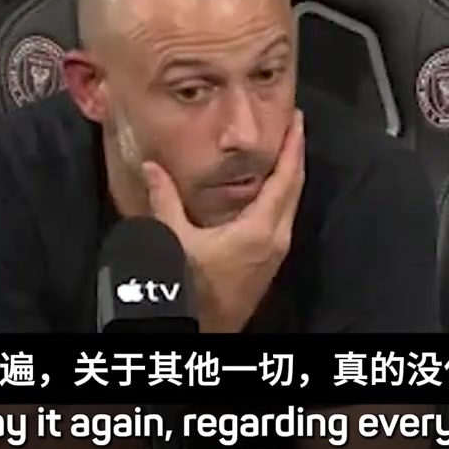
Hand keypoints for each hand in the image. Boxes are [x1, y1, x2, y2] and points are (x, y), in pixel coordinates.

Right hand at [143, 110, 304, 332]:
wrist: (207, 329)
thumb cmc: (194, 287)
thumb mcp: (176, 240)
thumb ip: (165, 201)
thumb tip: (151, 166)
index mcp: (260, 228)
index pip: (286, 178)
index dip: (293, 146)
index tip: (297, 120)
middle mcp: (277, 237)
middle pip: (296, 187)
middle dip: (296, 153)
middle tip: (294, 124)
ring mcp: (277, 250)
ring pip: (292, 203)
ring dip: (290, 174)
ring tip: (284, 148)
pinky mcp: (270, 259)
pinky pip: (284, 216)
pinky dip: (282, 194)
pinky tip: (269, 186)